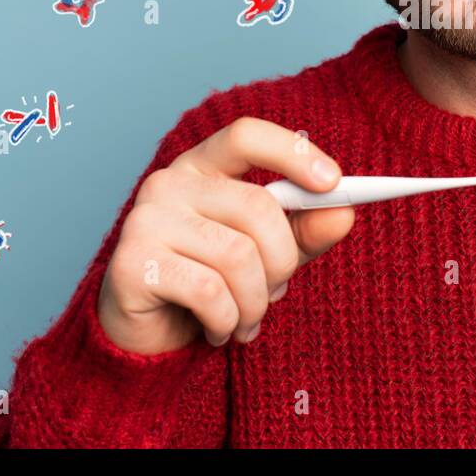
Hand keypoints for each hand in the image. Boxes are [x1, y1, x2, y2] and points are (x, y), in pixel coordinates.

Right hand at [97, 117, 353, 354]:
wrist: (151, 339)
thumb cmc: (213, 283)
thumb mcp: (269, 254)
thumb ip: (305, 230)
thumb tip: (343, 213)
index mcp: (201, 167)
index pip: (246, 136)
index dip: (292, 153)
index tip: (334, 182)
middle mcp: (168, 183)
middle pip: (256, 206)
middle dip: (283, 260)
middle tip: (277, 291)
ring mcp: (145, 220)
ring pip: (238, 255)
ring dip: (256, 301)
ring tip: (247, 319)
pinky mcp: (132, 264)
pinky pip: (210, 291)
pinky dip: (228, 320)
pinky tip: (220, 330)